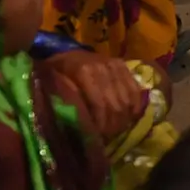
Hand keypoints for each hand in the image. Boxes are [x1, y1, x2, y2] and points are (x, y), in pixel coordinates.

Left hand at [40, 49, 154, 141]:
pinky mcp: (122, 65)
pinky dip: (135, 105)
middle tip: (107, 136)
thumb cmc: (57, 73)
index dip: (101, 124)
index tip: (97, 137)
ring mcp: (114, 65)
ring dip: (123, 118)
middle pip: (116, 104)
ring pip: (127, 99)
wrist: (65, 52)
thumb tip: (82, 124)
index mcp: (84, 72)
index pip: (99, 105)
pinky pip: (134, 89)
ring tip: (116, 129)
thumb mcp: (55, 86)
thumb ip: (68, 102)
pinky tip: (130, 116)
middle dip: (113, 125)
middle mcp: (102, 67)